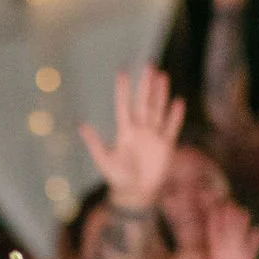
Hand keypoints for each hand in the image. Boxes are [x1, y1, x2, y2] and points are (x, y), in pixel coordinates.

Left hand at [78, 65, 184, 212]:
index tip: (122, 72)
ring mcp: (153, 136)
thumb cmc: (117, 177)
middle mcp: (140, 129)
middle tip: (149, 64)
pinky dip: (175, 116)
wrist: (135, 194)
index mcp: (124, 131)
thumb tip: (80, 124)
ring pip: (158, 110)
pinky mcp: (166, 146)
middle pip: (144, 102)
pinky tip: (178, 102)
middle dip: (146, 84)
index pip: (124, 106)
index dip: (123, 90)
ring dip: (161, 94)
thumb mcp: (103, 159)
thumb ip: (94, 142)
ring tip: (163, 76)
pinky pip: (172, 128)